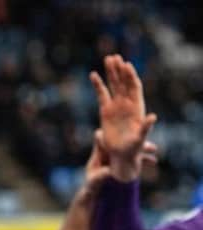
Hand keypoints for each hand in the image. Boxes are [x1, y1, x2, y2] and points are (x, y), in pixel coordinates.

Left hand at [79, 129, 158, 200]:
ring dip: (143, 148)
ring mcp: (119, 157)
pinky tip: (154, 161)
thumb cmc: (92, 184)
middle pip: (123, 142)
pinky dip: (145, 159)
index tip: (123, 132)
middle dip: (134, 140)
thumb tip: (109, 172)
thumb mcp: (93, 180)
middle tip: (144, 139)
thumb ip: (100, 176)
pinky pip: (136, 159)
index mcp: (100, 152)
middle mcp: (110, 152)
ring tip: (154, 149)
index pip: (106, 139)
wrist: (96, 191)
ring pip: (132, 149)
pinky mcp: (125, 163)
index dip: (113, 134)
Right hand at [90, 55, 156, 180]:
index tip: (126, 65)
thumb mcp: (141, 138)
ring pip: (114, 85)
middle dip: (119, 70)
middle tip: (114, 57)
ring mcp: (116, 106)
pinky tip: (93, 75)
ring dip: (111, 72)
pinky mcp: (105, 111)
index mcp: (137, 107)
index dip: (131, 76)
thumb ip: (146, 127)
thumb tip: (153, 117)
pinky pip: (101, 95)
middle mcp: (127, 104)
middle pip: (123, 83)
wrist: (122, 154)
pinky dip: (98, 85)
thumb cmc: (134, 148)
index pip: (134, 87)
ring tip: (108, 58)